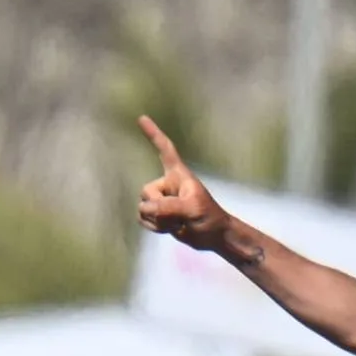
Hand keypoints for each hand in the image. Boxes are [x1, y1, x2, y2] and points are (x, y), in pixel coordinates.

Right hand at [135, 117, 235, 251]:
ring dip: (158, 221)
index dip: (153, 134)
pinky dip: (154, 227)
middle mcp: (166, 184)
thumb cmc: (209, 216)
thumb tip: (147, 208)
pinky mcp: (157, 216)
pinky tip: (171, 229)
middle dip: (159, 208)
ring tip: (179, 222)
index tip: (141, 118)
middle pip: (146, 191)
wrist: (214, 237)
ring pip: (143, 208)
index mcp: (178, 174)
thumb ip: (169, 207)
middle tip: (180, 216)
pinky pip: (142, 219)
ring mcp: (161, 200)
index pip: (165, 149)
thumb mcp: (193, 208)